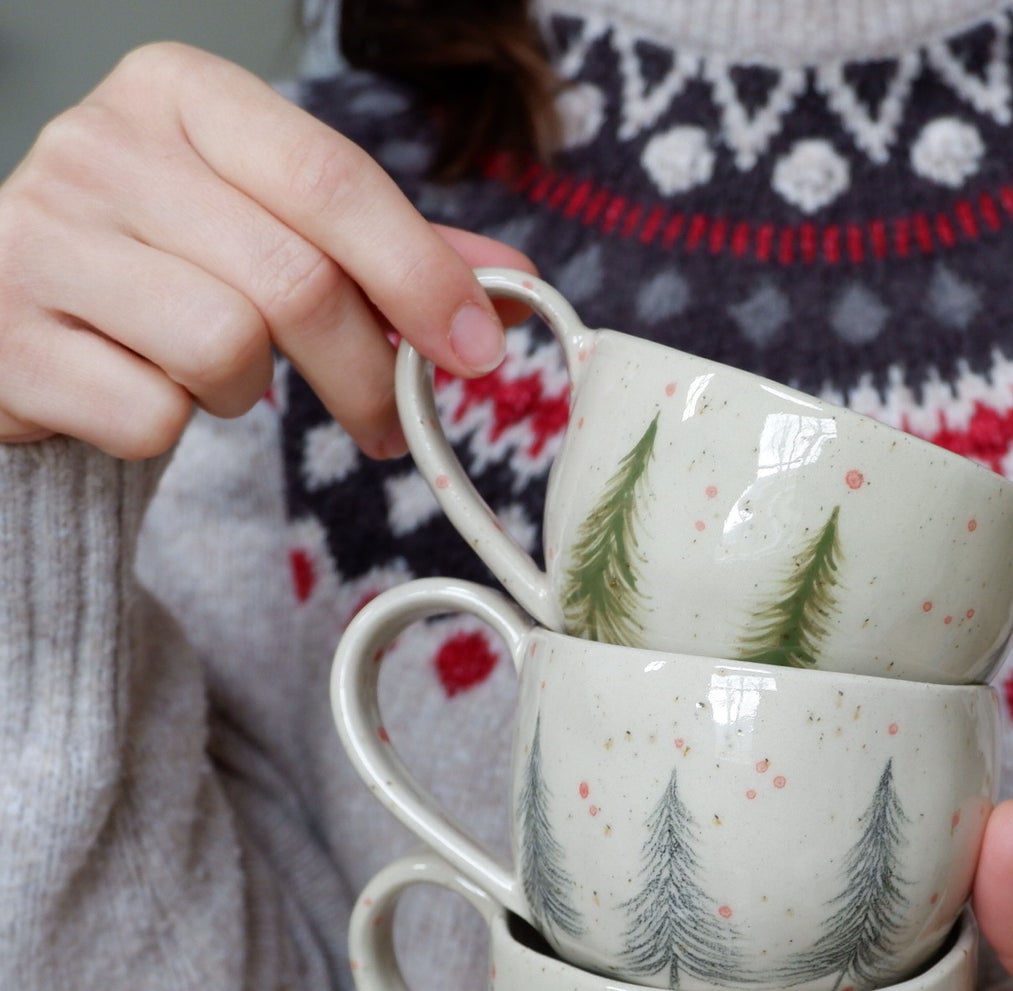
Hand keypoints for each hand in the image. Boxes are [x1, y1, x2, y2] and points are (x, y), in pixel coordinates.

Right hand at [0, 42, 531, 459]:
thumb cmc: (168, 270)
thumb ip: (391, 252)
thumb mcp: (278, 229)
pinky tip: (141, 387)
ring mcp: (38, 234)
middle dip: (366, 372)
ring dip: (248, 391)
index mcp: (180, 93)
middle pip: (294, 280)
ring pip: (225, 348)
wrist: (16, 314)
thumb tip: (514, 284)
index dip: (420, 275)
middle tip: (389, 419)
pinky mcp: (3, 335)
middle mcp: (98, 143)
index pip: (329, 179)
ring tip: (218, 374)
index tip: (478, 350)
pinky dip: (170, 427)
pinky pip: (151, 415)